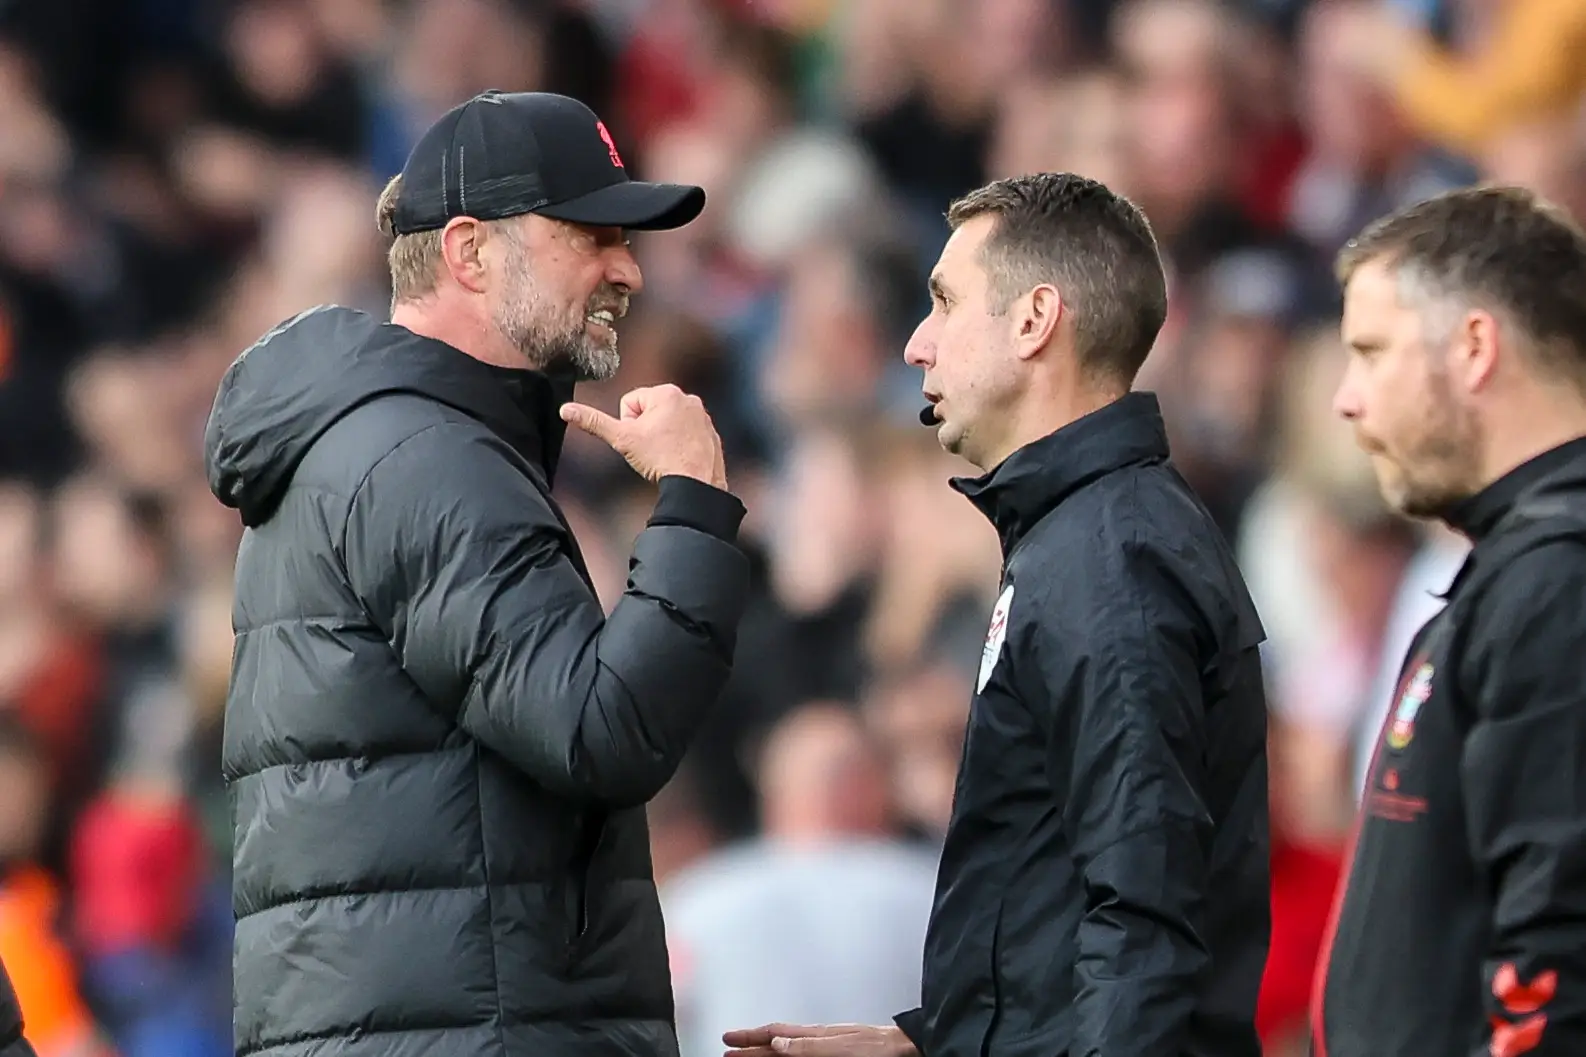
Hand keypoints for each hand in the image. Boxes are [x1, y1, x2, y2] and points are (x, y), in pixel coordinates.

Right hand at [560, 384, 727, 489]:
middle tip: (651, 449)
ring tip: (665, 454)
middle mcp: (687, 398)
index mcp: (666, 393)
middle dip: (645, 429)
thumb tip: (567, 410)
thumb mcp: (622, 439)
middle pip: (649, 411)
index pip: (629, 402)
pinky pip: (686, 434)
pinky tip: (678, 457)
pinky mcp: (710, 432)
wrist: (695, 484)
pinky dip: (680, 444)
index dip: (628, 424)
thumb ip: (594, 422)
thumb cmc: (662, 459)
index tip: (640, 439)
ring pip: (667, 423)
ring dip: (662, 437)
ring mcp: (702, 415)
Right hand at [722, 1023, 916, 1056]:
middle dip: (751, 1049)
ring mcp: (827, 1049)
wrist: (906, 1050)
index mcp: (815, 1034)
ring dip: (767, 1055)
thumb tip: (777, 1042)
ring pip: (788, 1051)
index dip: (750, 1037)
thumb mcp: (839, 1048)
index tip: (729, 1040)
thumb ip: (807, 1046)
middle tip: (729, 1053)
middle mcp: (818, 1040)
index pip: (774, 1034)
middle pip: (777, 1044)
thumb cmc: (878, 1047)